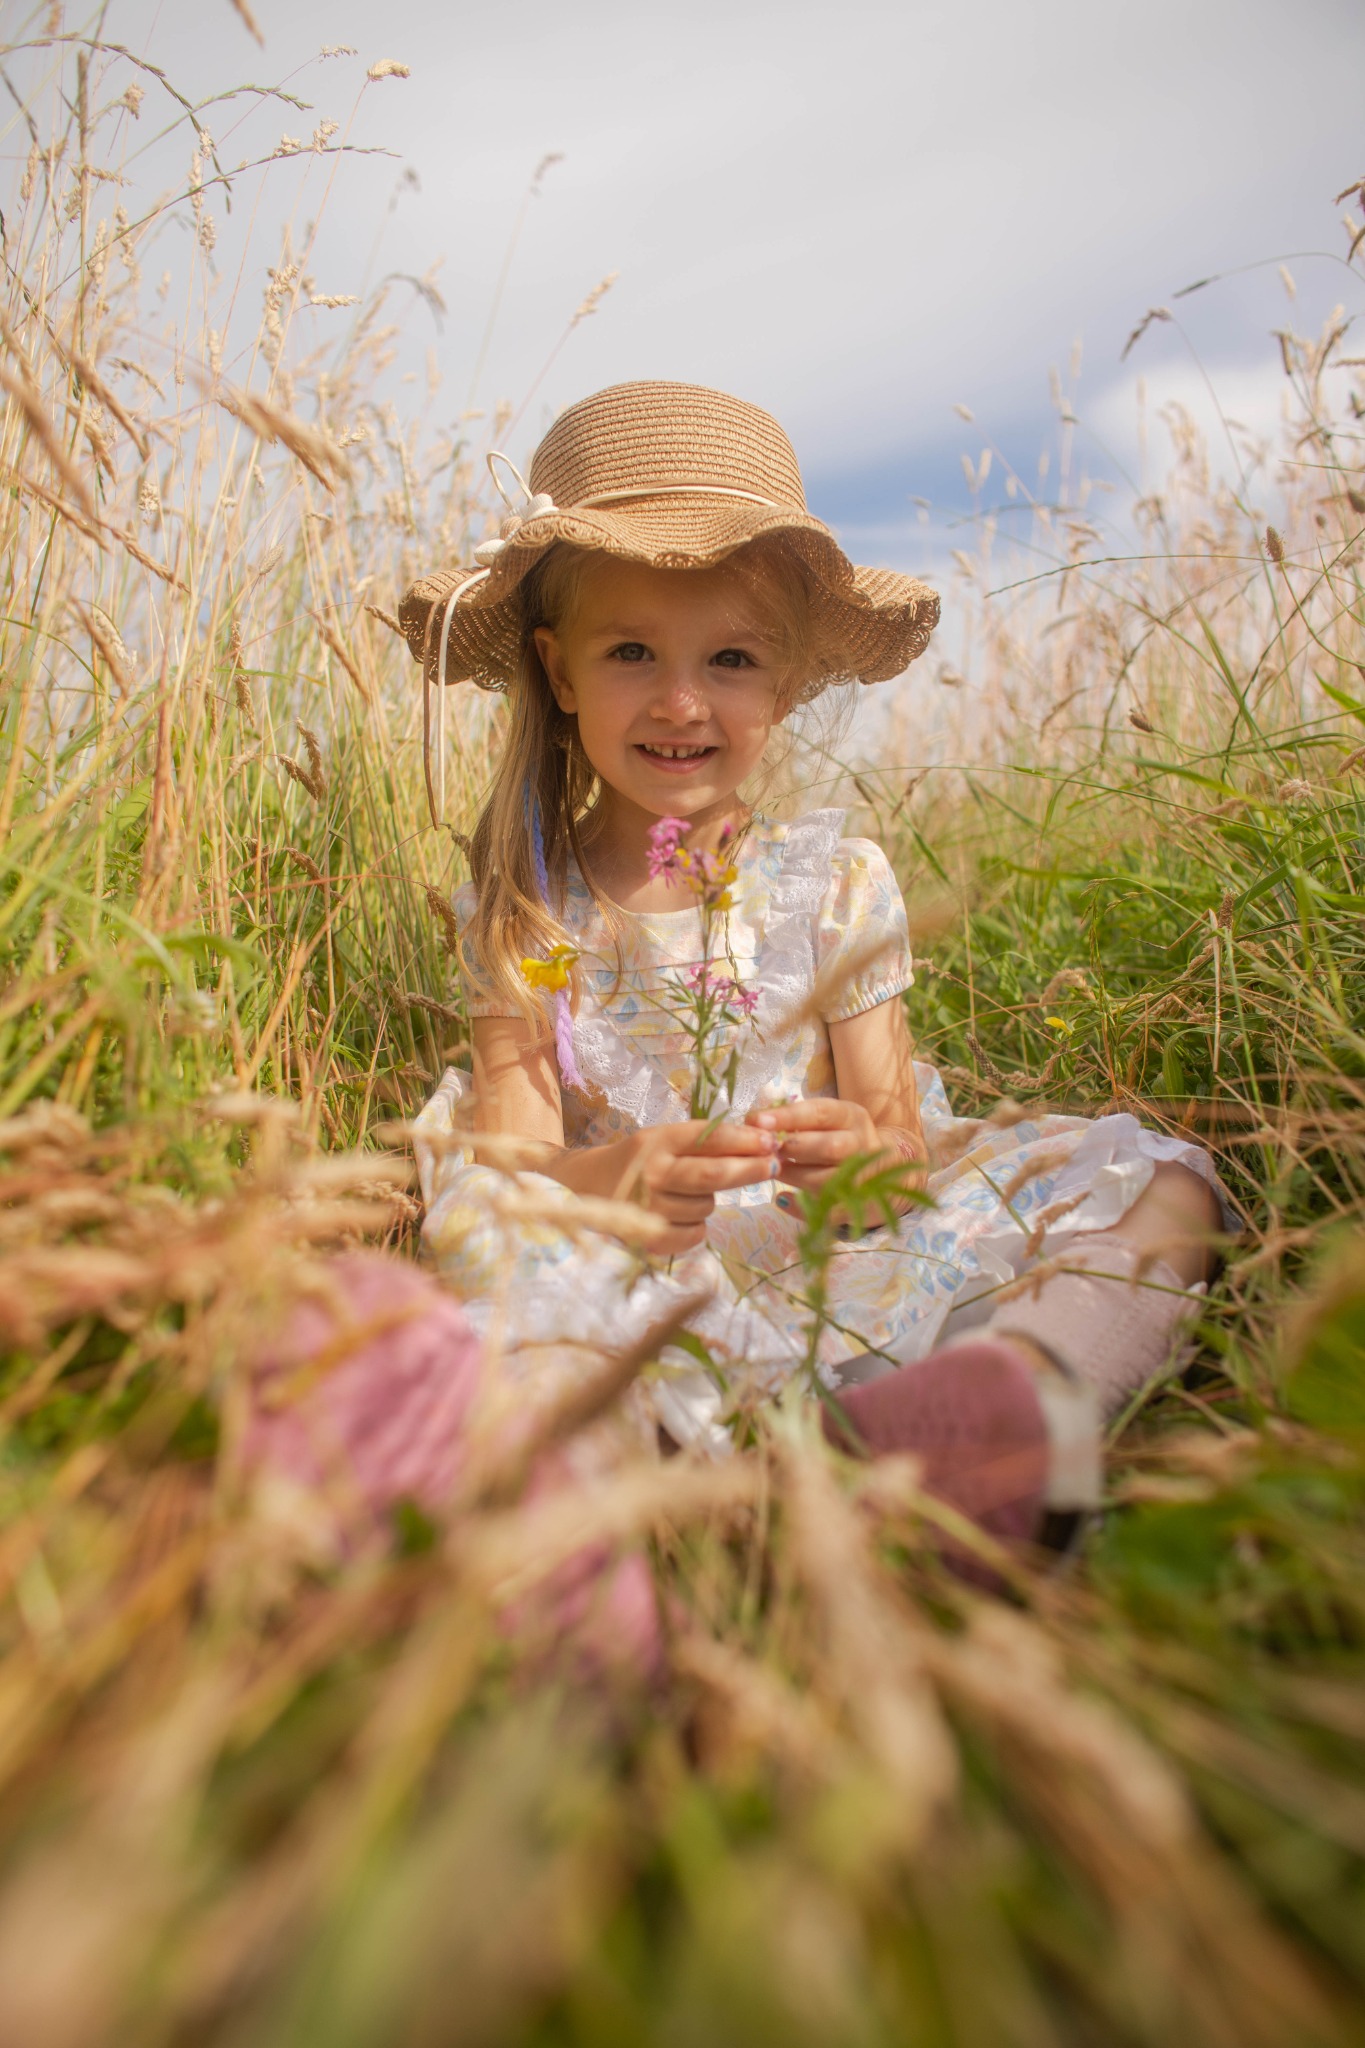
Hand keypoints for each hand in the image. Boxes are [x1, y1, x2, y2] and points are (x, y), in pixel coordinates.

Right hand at [557, 1119, 779, 1255]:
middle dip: (750, 1169)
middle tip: (773, 1166)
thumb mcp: (662, 1140)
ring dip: (711, 1200)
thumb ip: (702, 1141)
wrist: (588, 1187)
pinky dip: (698, 1226)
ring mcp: (650, 1206)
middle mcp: (652, 1172)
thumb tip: (759, 1143)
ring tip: (691, 1194)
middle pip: (713, 1174)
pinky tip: (683, 1215)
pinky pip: (694, 1233)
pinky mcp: (649, 1237)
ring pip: (706, 1206)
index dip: (743, 1140)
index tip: (771, 1142)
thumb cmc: (637, 1161)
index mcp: (657, 1141)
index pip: (707, 1138)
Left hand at [745, 1098, 886, 1194]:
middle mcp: (862, 1144)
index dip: (787, 1116)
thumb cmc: (840, 1138)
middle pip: (828, 1147)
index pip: (820, 1112)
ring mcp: (863, 1176)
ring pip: (826, 1179)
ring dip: (793, 1175)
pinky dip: (801, 1206)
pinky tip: (782, 1199)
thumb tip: (754, 1121)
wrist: (884, 1169)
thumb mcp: (828, 1121)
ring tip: (772, 1170)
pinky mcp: (858, 1205)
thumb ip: (797, 1119)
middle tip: (767, 1149)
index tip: (756, 1121)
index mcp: (852, 1116)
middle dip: (792, 1148)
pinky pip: (828, 1210)